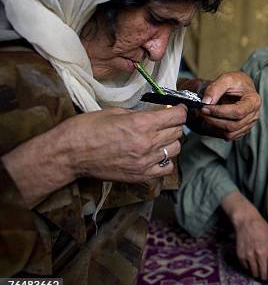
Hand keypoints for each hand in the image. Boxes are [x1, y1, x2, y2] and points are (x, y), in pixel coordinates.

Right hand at [66, 105, 185, 180]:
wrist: (70, 154)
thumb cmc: (87, 128)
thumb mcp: (116, 112)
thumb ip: (140, 114)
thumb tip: (157, 113)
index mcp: (141, 124)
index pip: (177, 116)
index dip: (180, 110)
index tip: (178, 109)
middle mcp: (147, 143)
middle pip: (177, 132)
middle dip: (174, 124)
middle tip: (165, 122)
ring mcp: (145, 162)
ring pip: (174, 149)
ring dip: (170, 141)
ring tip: (159, 138)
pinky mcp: (140, 175)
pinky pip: (166, 168)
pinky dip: (165, 160)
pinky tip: (155, 155)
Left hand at [183, 72, 260, 140]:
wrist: (242, 87)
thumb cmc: (237, 82)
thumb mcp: (226, 78)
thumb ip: (215, 88)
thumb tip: (206, 102)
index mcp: (254, 101)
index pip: (238, 112)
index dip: (220, 112)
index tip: (205, 107)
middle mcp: (254, 114)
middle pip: (233, 125)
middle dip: (214, 120)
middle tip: (202, 111)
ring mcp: (249, 124)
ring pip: (230, 133)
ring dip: (215, 126)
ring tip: (206, 115)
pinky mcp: (243, 129)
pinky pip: (230, 136)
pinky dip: (219, 130)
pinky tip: (213, 120)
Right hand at [223, 192, 267, 283]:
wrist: (246, 220)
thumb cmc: (262, 228)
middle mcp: (260, 254)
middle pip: (264, 275)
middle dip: (267, 277)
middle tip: (267, 275)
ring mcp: (250, 256)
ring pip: (255, 273)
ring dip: (258, 272)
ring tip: (259, 267)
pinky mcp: (241, 256)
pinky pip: (247, 268)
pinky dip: (250, 267)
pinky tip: (252, 260)